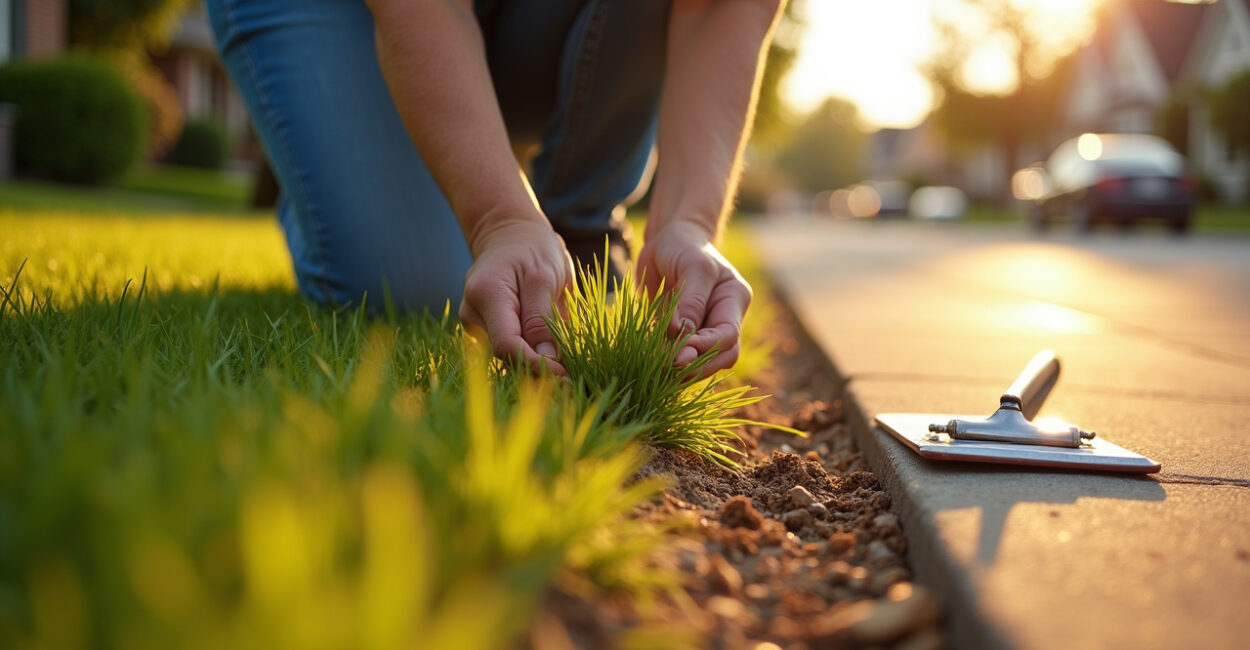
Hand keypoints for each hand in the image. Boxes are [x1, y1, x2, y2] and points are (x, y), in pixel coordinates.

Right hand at [458, 216, 573, 374]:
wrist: (511, 237)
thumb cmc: (532, 250)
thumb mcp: (545, 276)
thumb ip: (542, 318)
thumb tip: (547, 359)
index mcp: (487, 294)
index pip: (507, 344)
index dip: (535, 364)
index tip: (565, 375)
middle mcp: (473, 313)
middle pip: (505, 355)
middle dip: (538, 369)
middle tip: (573, 380)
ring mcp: (475, 324)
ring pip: (507, 357)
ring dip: (536, 365)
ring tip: (567, 367)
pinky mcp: (484, 330)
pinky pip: (508, 351)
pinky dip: (530, 357)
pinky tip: (552, 358)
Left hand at [636, 222, 751, 375]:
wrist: (668, 241)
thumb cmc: (683, 246)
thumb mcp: (691, 266)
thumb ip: (690, 301)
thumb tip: (682, 335)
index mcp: (734, 299)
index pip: (728, 334)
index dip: (706, 348)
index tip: (679, 352)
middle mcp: (725, 317)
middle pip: (722, 355)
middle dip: (697, 364)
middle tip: (666, 365)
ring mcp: (707, 328)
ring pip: (705, 362)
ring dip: (683, 369)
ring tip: (657, 367)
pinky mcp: (686, 334)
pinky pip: (684, 356)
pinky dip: (670, 364)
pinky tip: (652, 363)